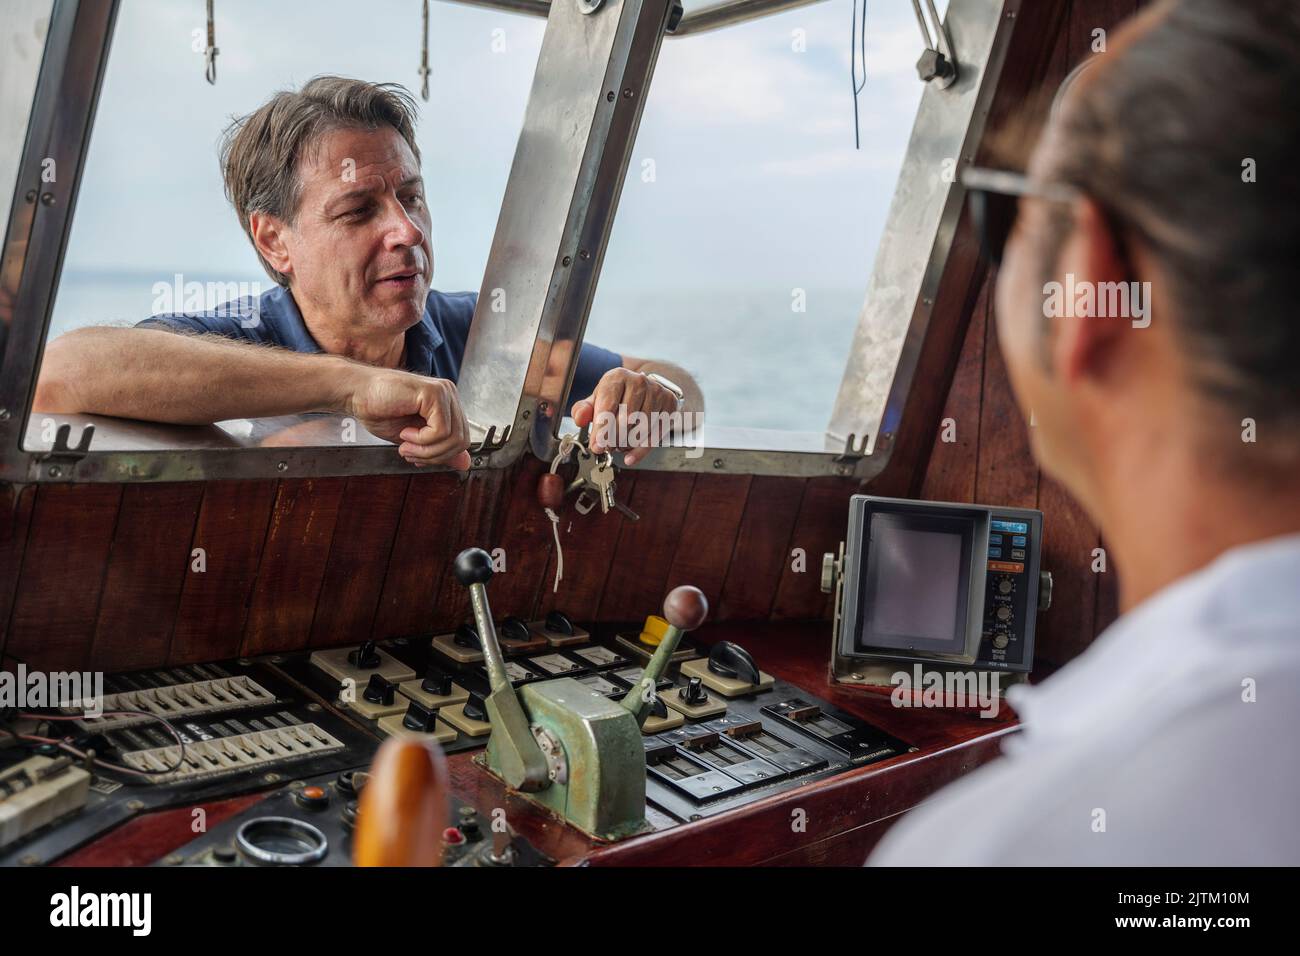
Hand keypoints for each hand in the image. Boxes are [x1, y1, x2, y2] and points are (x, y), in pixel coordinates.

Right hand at [347, 367, 470, 469]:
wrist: (356, 393)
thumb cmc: (379, 410)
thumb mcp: (414, 439)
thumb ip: (440, 449)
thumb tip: (465, 464)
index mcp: (446, 405)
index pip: (461, 439)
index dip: (440, 456)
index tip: (416, 456)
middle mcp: (449, 395)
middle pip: (461, 440)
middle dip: (434, 456)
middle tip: (409, 453)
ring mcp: (444, 392)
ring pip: (453, 438)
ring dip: (426, 450)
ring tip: (405, 444)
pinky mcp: (434, 393)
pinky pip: (441, 431)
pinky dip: (422, 440)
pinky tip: (405, 433)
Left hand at [571, 368, 678, 465]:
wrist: (646, 389)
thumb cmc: (619, 396)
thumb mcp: (598, 399)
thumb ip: (584, 409)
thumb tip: (580, 418)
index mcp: (617, 377)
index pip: (608, 406)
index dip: (601, 430)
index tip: (597, 446)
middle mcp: (639, 382)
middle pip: (626, 419)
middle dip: (614, 439)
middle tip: (607, 446)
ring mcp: (656, 392)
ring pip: (641, 429)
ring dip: (627, 443)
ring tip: (619, 444)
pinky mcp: (669, 404)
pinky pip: (655, 435)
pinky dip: (641, 450)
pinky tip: (630, 456)